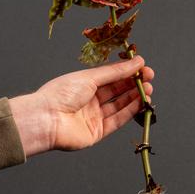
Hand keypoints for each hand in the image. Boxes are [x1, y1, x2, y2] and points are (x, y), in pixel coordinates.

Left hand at [9, 56, 154, 156]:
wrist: (46, 120)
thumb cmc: (61, 94)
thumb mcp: (90, 77)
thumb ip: (116, 71)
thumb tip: (137, 62)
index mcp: (84, 84)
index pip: (111, 76)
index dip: (128, 72)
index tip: (144, 67)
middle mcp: (90, 100)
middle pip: (118, 91)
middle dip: (135, 84)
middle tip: (149, 79)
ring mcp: (94, 116)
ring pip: (120, 105)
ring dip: (136, 97)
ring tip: (149, 90)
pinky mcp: (98, 131)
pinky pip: (118, 120)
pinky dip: (131, 111)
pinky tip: (141, 102)